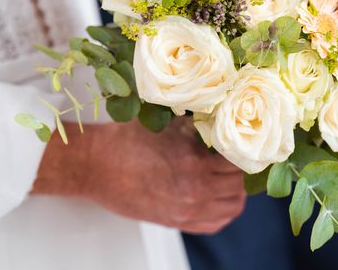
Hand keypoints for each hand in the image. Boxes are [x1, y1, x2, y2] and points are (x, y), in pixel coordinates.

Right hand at [33, 118, 245, 233]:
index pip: (239, 159)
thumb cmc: (127, 140)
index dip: (243, 148)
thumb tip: (224, 114)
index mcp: (195, 162)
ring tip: (229, 174)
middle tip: (236, 154)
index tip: (243, 139)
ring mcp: (186, 210)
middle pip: (239, 184)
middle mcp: (195, 191)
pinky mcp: (176, 222)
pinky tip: (218, 196)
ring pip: (232, 206)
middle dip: (241, 168)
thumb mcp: (167, 123)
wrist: (94, 165)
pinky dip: (223, 210)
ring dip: (235, 190)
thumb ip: (198, 124)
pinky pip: (214, 223)